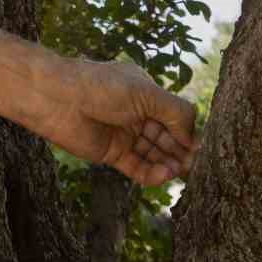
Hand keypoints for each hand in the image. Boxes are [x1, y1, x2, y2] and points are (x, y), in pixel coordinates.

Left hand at [32, 58, 200, 186]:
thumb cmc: (101, 87)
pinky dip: (152, 173)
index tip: (203, 148)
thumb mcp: (146, 93)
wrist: (58, 99)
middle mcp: (137, 114)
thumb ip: (176, 113)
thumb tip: (195, 136)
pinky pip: (138, 168)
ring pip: (155, 154)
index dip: (189, 133)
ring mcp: (125, 135)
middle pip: (168, 138)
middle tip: (197, 165)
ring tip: (180, 171)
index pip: (175, 117)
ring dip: (169, 163)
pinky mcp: (112, 154)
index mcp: (146, 93)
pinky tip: (164, 174)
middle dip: (182, 151)